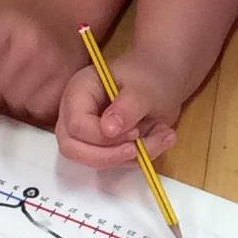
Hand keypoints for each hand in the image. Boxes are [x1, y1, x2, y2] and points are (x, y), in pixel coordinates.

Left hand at [0, 0, 87, 122]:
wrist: (68, 15)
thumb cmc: (25, 18)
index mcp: (7, 22)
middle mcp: (30, 42)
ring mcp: (51, 63)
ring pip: (15, 102)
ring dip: (10, 100)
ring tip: (14, 88)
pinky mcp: (67, 80)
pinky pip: (38, 109)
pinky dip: (32, 106)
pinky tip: (33, 92)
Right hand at [54, 49, 180, 166]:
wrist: (163, 78)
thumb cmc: (150, 75)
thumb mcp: (144, 88)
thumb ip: (127, 107)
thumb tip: (107, 130)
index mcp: (78, 91)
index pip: (76, 126)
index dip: (103, 137)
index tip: (134, 132)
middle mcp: (75, 113)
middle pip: (73, 149)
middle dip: (110, 156)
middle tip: (138, 149)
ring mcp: (87, 132)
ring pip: (96, 161)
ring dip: (133, 156)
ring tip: (164, 134)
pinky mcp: (103, 145)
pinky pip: (115, 163)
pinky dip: (140, 156)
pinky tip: (161, 136)